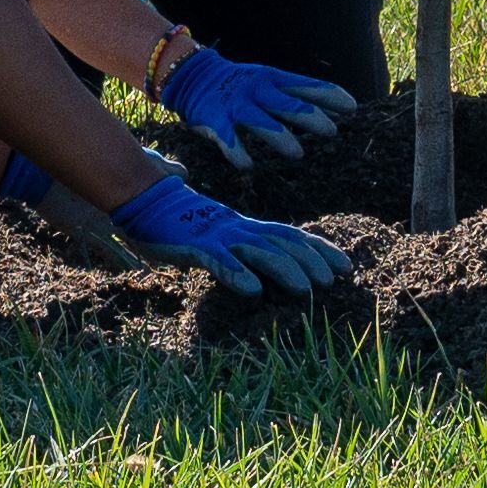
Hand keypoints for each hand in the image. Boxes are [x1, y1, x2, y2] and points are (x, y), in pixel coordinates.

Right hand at [109, 170, 353, 296]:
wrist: (142, 196)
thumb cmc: (174, 217)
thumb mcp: (210, 234)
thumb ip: (230, 243)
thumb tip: (246, 260)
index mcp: (242, 226)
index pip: (289, 236)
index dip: (318, 249)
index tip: (345, 266)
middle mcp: (237, 228)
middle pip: (282, 243)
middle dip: (311, 261)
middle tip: (335, 280)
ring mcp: (218, 234)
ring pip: (259, 251)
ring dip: (286, 269)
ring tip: (308, 289)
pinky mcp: (195, 244)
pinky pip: (219, 260)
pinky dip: (238, 273)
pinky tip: (254, 290)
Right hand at [153, 41, 352, 164]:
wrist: (192, 76)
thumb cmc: (241, 85)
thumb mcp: (270, 83)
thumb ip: (297, 96)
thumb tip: (335, 111)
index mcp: (274, 79)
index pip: (307, 86)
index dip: (329, 96)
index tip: (352, 109)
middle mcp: (258, 89)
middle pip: (288, 104)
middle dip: (311, 117)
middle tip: (332, 132)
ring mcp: (237, 105)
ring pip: (261, 121)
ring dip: (280, 137)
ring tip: (298, 154)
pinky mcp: (215, 120)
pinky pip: (228, 139)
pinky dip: (238, 152)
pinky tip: (248, 166)